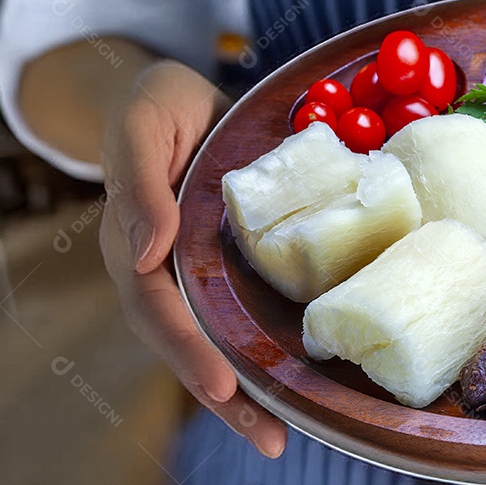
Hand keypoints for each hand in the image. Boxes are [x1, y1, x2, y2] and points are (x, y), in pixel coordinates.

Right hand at [99, 61, 287, 455]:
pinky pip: (242, 313)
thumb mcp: (144, 124)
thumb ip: (139, 182)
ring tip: (282, 436)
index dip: (187, 348)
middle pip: (187, 343)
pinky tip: (298, 381)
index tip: (221, 385)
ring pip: (216, 339)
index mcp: (135, 242)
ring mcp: (195, 273)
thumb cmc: (156, 106)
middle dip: (225, 394)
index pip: (157, 307)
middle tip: (267, 437)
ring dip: (247, 391)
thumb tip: (147, 252)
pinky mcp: (227, 266)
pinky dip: (264, 349)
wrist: (182, 100)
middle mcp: (164, 270)